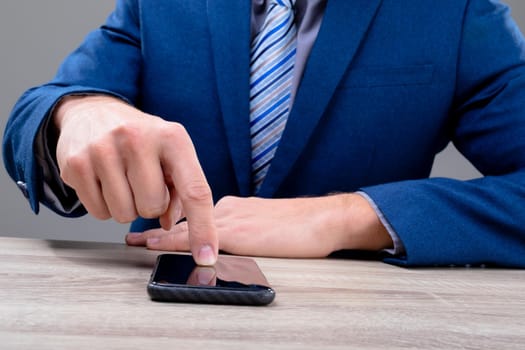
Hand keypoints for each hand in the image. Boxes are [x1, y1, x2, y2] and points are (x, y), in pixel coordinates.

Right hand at [54, 95, 217, 264]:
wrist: (94, 112)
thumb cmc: (141, 138)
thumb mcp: (171, 153)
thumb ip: (181, 190)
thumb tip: (170, 225)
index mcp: (173, 137)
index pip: (194, 190)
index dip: (202, 228)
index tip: (207, 256)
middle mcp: (138, 138)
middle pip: (152, 208)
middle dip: (150, 205)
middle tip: (142, 183)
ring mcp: (103, 149)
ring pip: (124, 215)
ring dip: (126, 207)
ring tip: (123, 179)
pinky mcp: (75, 163)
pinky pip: (97, 213)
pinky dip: (104, 206)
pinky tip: (104, 181)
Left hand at [126, 194, 392, 257]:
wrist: (325, 218)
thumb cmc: (302, 223)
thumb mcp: (266, 223)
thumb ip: (244, 227)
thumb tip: (226, 239)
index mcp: (235, 207)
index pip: (197, 212)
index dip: (173, 220)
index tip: (153, 227)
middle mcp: (229, 209)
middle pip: (186, 218)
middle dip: (160, 227)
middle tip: (134, 236)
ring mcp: (233, 219)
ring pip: (187, 226)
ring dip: (162, 235)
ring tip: (138, 241)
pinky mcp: (239, 233)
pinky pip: (199, 238)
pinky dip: (177, 241)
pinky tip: (160, 246)